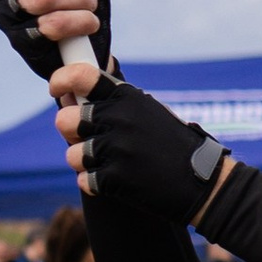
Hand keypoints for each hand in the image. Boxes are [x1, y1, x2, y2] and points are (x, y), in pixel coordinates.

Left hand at [68, 73, 242, 228]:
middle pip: (64, 120)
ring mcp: (117, 148)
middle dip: (72, 133)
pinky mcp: (116, 178)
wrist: (205, 183)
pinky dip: (95, 184)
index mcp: (127, 97)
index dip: (61, 80)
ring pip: (72, 155)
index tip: (57, 91)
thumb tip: (67, 94)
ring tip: (108, 165)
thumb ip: (113, 102)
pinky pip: (84, 181)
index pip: (79, 76)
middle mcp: (119, 118)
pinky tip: (115, 182)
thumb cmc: (175, 145)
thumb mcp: (149, 112)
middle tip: (88, 140)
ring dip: (85, 163)